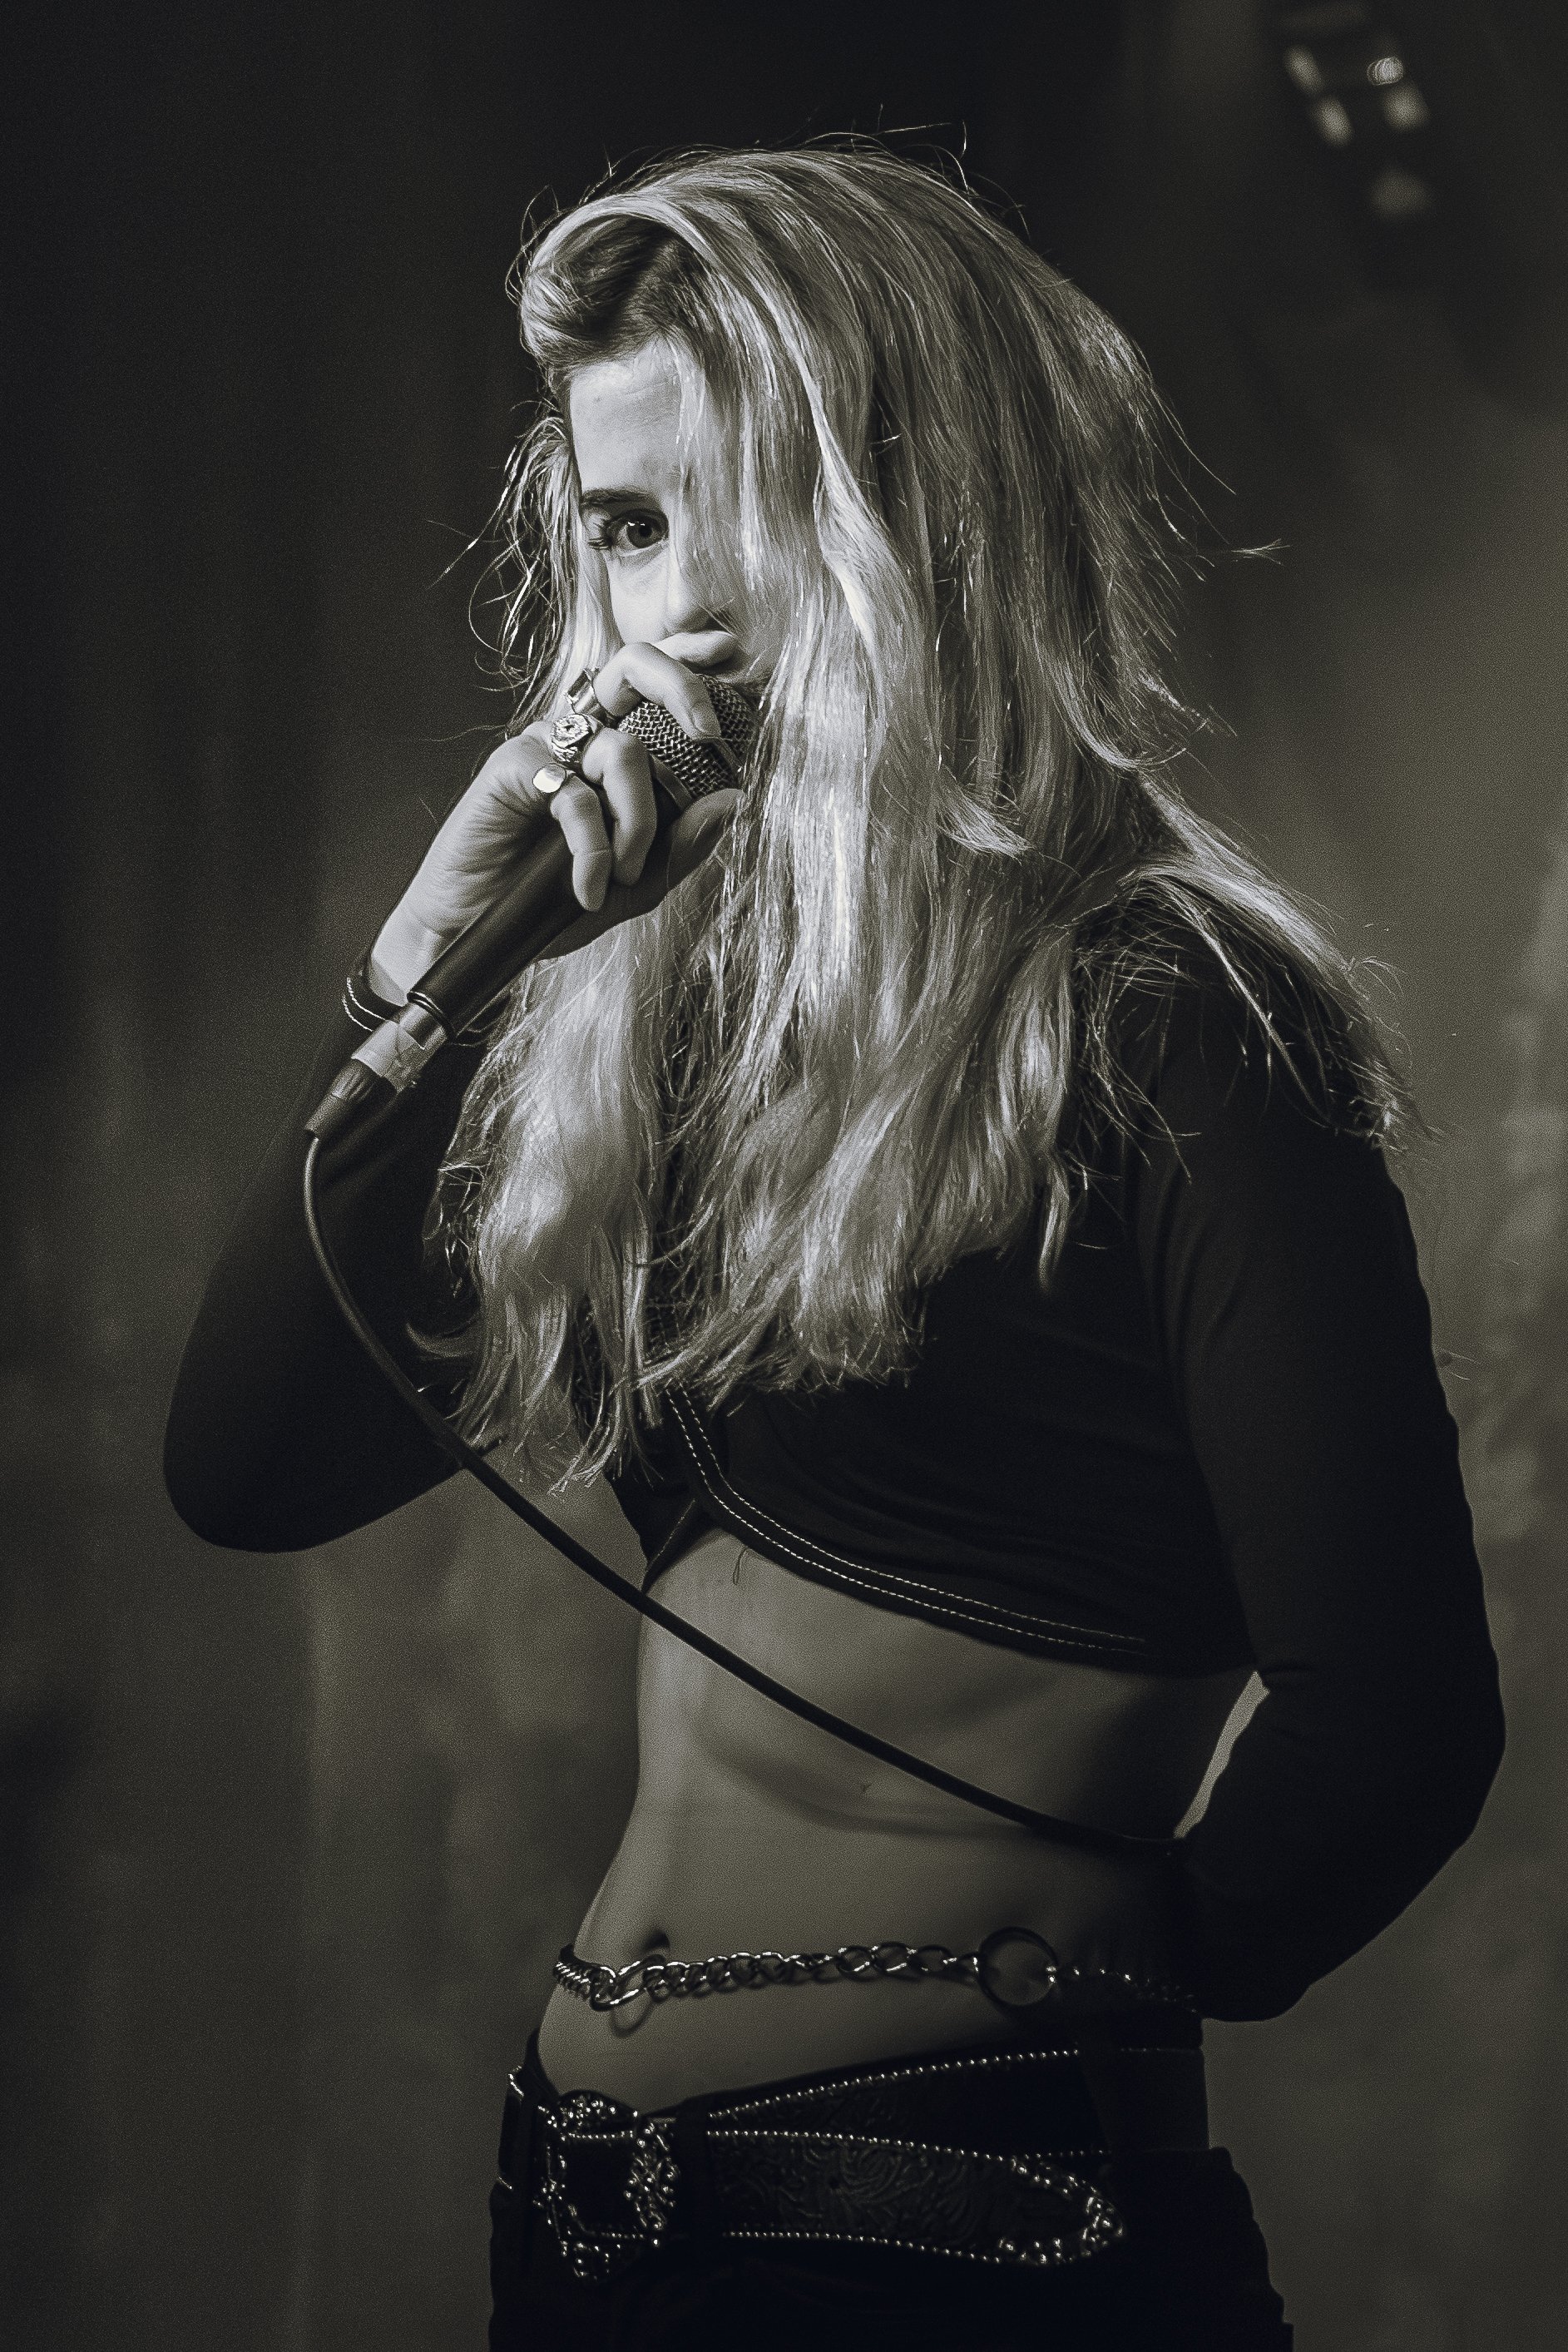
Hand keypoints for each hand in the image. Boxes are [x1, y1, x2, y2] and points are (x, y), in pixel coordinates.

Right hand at [369, 631, 739, 999]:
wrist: (480, 931)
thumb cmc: (553, 901)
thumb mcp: (636, 883)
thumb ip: (682, 844)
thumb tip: (733, 799)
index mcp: (612, 747)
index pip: (654, 688)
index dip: (691, 667)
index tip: (734, 661)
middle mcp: (581, 735)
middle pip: (634, 666)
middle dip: (682, 685)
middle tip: (709, 734)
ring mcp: (546, 746)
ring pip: (625, 750)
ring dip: (639, 821)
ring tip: (625, 876)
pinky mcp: (513, 767)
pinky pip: (578, 796)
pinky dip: (594, 850)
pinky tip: (587, 890)